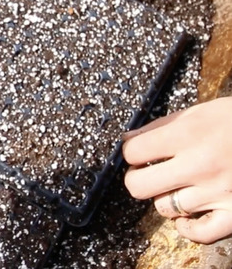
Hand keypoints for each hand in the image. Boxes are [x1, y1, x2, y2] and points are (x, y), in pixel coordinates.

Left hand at [123, 97, 231, 243]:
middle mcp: (199, 165)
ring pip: (165, 207)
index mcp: (188, 134)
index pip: (133, 151)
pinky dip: (188, 228)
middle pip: (139, 185)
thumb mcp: (201, 111)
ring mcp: (217, 192)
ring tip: (178, 186)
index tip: (139, 152)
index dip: (132, 152)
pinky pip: (199, 233)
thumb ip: (161, 125)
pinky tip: (186, 216)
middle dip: (138, 178)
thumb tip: (128, 139)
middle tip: (148, 172)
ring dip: (166, 197)